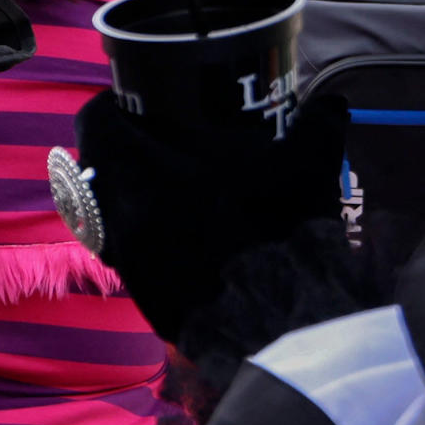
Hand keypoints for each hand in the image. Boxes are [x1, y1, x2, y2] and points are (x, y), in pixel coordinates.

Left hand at [72, 87, 351, 346]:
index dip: (114, 106)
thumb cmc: (283, 233)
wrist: (281, 322)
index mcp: (138, 172)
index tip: (139, 102)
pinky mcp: (137, 289)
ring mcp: (121, 256)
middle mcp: (116, 214)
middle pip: (99, 165)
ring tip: (175, 185)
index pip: (96, 122)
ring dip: (132, 191)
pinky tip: (185, 231)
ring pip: (109, 208)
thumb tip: (329, 104)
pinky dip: (146, 232)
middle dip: (125, 148)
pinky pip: (127, 247)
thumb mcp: (310, 165)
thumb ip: (318, 124)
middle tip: (162, 141)